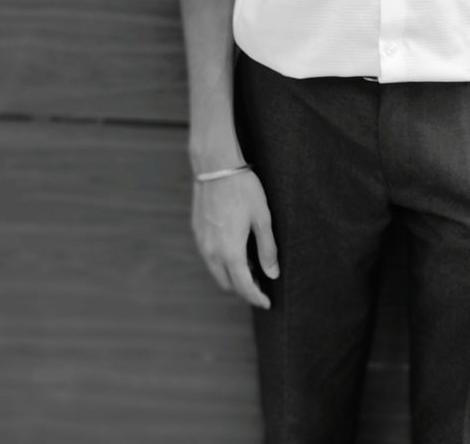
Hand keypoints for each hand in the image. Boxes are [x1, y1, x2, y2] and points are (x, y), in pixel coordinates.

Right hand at [191, 168, 278, 308]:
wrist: (216, 167)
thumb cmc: (243, 189)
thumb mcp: (262, 218)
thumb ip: (267, 248)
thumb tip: (272, 273)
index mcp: (230, 252)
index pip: (244, 286)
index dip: (256, 298)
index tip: (267, 303)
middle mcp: (212, 252)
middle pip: (227, 284)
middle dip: (244, 288)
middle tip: (261, 283)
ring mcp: (202, 243)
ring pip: (216, 271)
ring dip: (232, 275)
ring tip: (251, 266)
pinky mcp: (197, 232)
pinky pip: (209, 257)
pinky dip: (222, 261)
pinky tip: (235, 249)